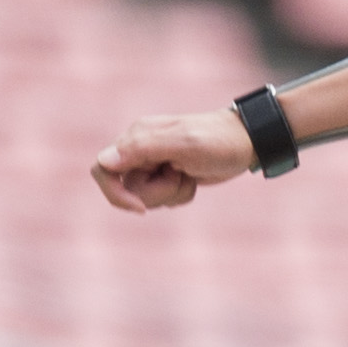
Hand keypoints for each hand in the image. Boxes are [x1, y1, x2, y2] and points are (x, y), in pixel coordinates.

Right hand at [91, 109, 260, 213]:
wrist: (245, 143)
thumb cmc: (217, 141)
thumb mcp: (182, 144)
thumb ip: (142, 149)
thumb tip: (104, 161)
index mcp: (137, 137)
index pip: (102, 169)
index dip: (116, 194)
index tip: (141, 208)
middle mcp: (140, 150)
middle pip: (128, 190)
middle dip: (157, 193)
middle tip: (181, 175)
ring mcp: (152, 164)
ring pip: (146, 198)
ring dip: (172, 194)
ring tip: (189, 174)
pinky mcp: (166, 175)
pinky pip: (163, 199)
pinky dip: (180, 195)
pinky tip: (193, 179)